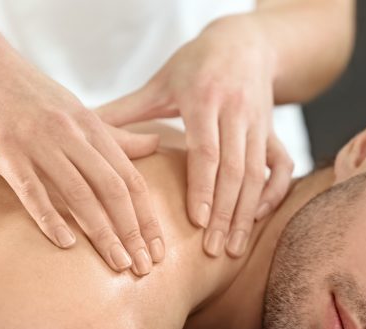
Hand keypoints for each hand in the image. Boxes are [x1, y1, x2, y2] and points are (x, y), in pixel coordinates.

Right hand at [0, 36, 165, 275]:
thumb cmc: (33, 95)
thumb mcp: (81, 113)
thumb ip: (117, 137)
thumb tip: (156, 146)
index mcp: (94, 130)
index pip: (131, 181)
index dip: (149, 218)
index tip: (160, 251)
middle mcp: (72, 136)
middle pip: (113, 190)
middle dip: (133, 232)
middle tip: (144, 267)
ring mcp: (39, 142)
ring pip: (79, 193)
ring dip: (102, 232)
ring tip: (118, 263)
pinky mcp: (4, 149)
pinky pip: (31, 188)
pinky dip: (49, 217)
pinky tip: (65, 244)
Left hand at [97, 15, 293, 257]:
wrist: (244, 42)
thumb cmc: (195, 65)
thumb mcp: (160, 83)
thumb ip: (126, 111)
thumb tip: (84, 131)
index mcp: (204, 98)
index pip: (206, 151)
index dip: (202, 188)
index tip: (195, 222)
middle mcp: (236, 111)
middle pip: (234, 169)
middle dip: (224, 212)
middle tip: (212, 249)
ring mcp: (259, 123)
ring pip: (256, 173)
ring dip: (246, 213)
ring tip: (233, 247)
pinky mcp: (274, 131)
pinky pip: (282, 167)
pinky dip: (272, 193)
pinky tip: (257, 217)